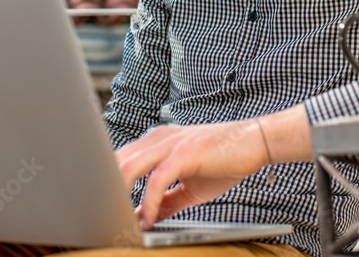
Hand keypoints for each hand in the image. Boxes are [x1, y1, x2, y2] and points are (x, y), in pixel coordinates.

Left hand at [116, 119, 268, 227]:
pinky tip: (150, 218)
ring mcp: (170, 143)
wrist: (255, 142)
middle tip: (104, 218)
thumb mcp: (189, 188)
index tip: (105, 210)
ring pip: (129, 166)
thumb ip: (166, 202)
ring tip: (118, 218)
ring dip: (120, 195)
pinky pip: (157, 179)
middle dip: (106, 190)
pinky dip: (150, 201)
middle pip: (117, 162)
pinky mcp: (184, 153)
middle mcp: (158, 139)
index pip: (120, 161)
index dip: (108, 185)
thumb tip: (146, 220)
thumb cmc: (224, 161)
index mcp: (156, 142)